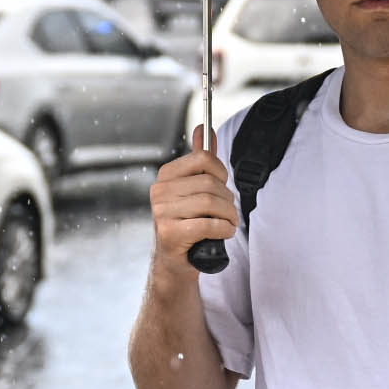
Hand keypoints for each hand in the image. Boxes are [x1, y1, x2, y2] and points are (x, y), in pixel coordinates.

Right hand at [149, 128, 236, 267]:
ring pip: (210, 203)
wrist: (175, 260)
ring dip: (228, 216)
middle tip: (228, 212)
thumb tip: (204, 128)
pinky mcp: (170, 232)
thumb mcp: (194, 188)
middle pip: (210, 183)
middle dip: (228, 200)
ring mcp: (162, 212)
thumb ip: (201, 159)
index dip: (221, 172)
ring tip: (228, 223)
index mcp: (166, 175)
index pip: (203, 158)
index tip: (221, 186)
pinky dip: (223, 229)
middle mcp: (160, 191)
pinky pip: (208, 224)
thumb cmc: (188, 222)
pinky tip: (223, 233)